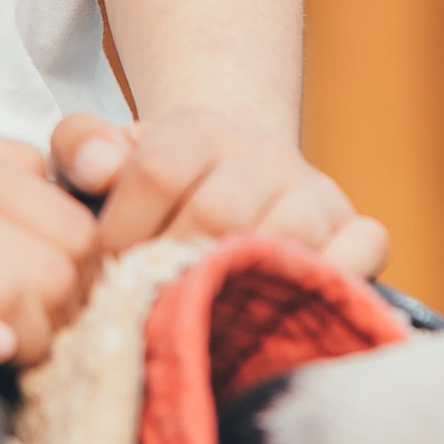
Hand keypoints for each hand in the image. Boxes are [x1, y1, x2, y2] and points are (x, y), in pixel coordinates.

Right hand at [0, 125, 103, 369]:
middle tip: (36, 348)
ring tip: (4, 357)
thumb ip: (13, 180)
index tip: (63, 312)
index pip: (82, 226)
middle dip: (65, 319)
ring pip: (13, 289)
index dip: (88, 281)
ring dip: (25, 340)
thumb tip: (96, 225)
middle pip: (62, 265)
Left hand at [51, 107, 387, 277]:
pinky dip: (329, 282)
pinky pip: (362, 251)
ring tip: (203, 314)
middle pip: (218, 212)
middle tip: (150, 300)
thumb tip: (99, 168)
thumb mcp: (105, 154)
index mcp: (200, 128)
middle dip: (173, 265)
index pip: (156, 171)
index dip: (121, 228)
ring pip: (287, 237)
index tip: (106, 265)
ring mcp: (318, 192)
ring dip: (239, 285)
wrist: (234, 182)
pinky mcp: (359, 230)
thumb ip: (81, 146)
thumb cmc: (157, 186)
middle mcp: (266, 153)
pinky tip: (281, 310)